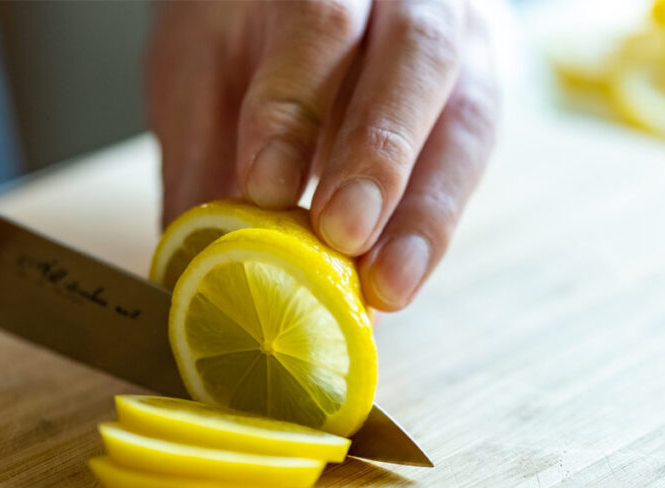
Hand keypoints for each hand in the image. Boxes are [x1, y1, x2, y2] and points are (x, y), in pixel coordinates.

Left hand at [146, 0, 496, 310]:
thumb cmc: (253, 26)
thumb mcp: (204, 63)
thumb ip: (200, 149)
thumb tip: (188, 261)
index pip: (317, 26)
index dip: (293, 109)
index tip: (267, 187)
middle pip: (414, 60)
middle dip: (378, 155)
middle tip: (345, 235)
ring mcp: (458, 41)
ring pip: (465, 117)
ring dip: (426, 211)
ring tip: (388, 284)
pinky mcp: (476, 93)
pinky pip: (471, 158)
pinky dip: (433, 223)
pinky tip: (400, 274)